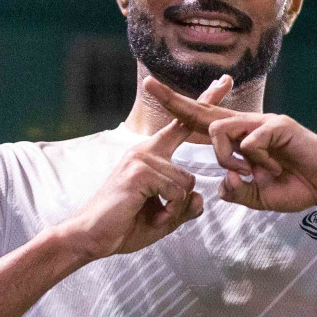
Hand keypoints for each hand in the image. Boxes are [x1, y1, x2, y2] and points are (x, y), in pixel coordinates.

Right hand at [60, 75, 232, 259]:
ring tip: (155, 215)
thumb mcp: (164, 218)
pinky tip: (151, 216)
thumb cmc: (124, 226)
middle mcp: (145, 150)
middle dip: (208, 104)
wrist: (90, 238)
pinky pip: (177, 192)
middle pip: (184, 126)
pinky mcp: (139, 171)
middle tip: (226, 78)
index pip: (180, 126)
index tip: (219, 84)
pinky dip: (169, 211)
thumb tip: (199, 199)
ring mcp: (140, 158)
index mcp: (151, 156)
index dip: (200, 106)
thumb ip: (183, 207)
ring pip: (187, 181)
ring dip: (176, 207)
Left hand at [143, 78, 316, 212]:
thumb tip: (222, 185)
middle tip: (148, 85)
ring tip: (251, 174)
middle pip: (205, 111)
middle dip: (175, 100)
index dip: (180, 111)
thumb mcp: (262, 197)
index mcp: (243, 140)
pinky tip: (273, 170)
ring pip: (221, 130)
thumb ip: (240, 192)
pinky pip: (250, 140)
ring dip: (227, 158)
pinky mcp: (280, 125)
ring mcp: (265, 122)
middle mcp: (250, 125)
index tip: (154, 94)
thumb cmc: (302, 186)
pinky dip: (257, 161)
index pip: (205, 122)